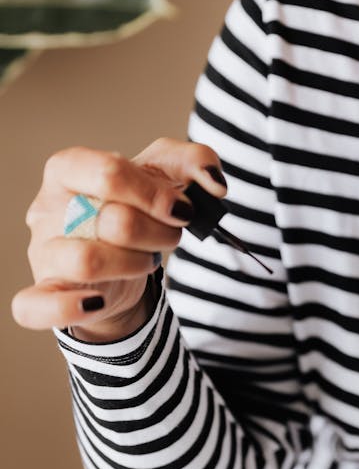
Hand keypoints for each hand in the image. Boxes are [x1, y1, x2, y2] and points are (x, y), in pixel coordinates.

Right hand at [11, 138, 226, 340]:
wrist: (123, 263)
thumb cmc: (136, 211)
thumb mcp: (167, 176)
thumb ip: (195, 162)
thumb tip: (214, 184)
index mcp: (69, 170)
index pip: (108, 171)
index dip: (154, 193)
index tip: (182, 209)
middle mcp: (48, 209)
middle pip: (112, 220)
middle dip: (158, 232)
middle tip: (170, 235)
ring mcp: (42, 252)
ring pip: (87, 262)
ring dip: (136, 264)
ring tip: (147, 261)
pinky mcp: (43, 293)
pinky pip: (35, 305)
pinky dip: (67, 307)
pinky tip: (97, 302)